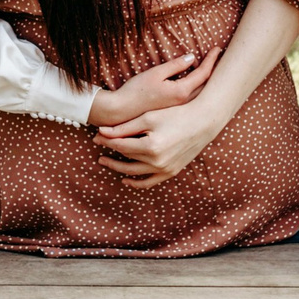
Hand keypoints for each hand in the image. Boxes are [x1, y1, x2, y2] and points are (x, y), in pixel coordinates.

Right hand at [85, 49, 219, 128]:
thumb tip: (192, 58)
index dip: (212, 60)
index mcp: (182, 91)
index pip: (203, 73)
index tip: (218, 49)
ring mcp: (181, 110)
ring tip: (216, 69)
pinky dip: (200, 90)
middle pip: (207, 85)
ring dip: (209, 81)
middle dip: (215, 70)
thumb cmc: (135, 91)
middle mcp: (185, 103)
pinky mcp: (176, 113)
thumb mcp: (155, 73)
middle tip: (221, 57)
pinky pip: (194, 99)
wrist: (121, 113)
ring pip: (202, 94)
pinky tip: (201, 86)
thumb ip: (175, 65)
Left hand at [94, 89, 238, 185]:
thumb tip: (101, 132)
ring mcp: (165, 169)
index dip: (106, 140)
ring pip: (134, 171)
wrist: (203, 122)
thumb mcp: (149, 117)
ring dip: (118, 166)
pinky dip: (137, 182)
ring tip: (104, 161)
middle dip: (110, 150)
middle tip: (98, 143)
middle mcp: (157, 162)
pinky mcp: (171, 171)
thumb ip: (125, 127)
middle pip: (126, 157)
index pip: (120, 145)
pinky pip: (150, 182)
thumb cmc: (176, 115)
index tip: (96, 135)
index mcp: (150, 146)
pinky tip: (126, 179)